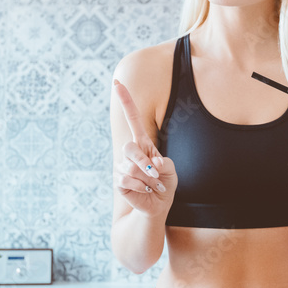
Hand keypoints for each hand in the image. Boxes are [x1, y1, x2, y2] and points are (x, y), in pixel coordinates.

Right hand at [113, 79, 176, 216]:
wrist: (157, 205)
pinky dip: (140, 187)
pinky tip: (144, 190)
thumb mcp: (171, 171)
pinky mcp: (118, 181)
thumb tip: (152, 164)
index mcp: (143, 143)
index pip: (133, 118)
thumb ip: (164, 164)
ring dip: (147, 179)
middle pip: (130, 148)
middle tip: (155, 173)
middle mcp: (130, 152)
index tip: (117, 83)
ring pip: (129, 167)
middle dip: (143, 162)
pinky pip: (126, 180)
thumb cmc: (165, 183)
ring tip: (152, 185)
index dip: (126, 101)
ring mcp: (121, 166)